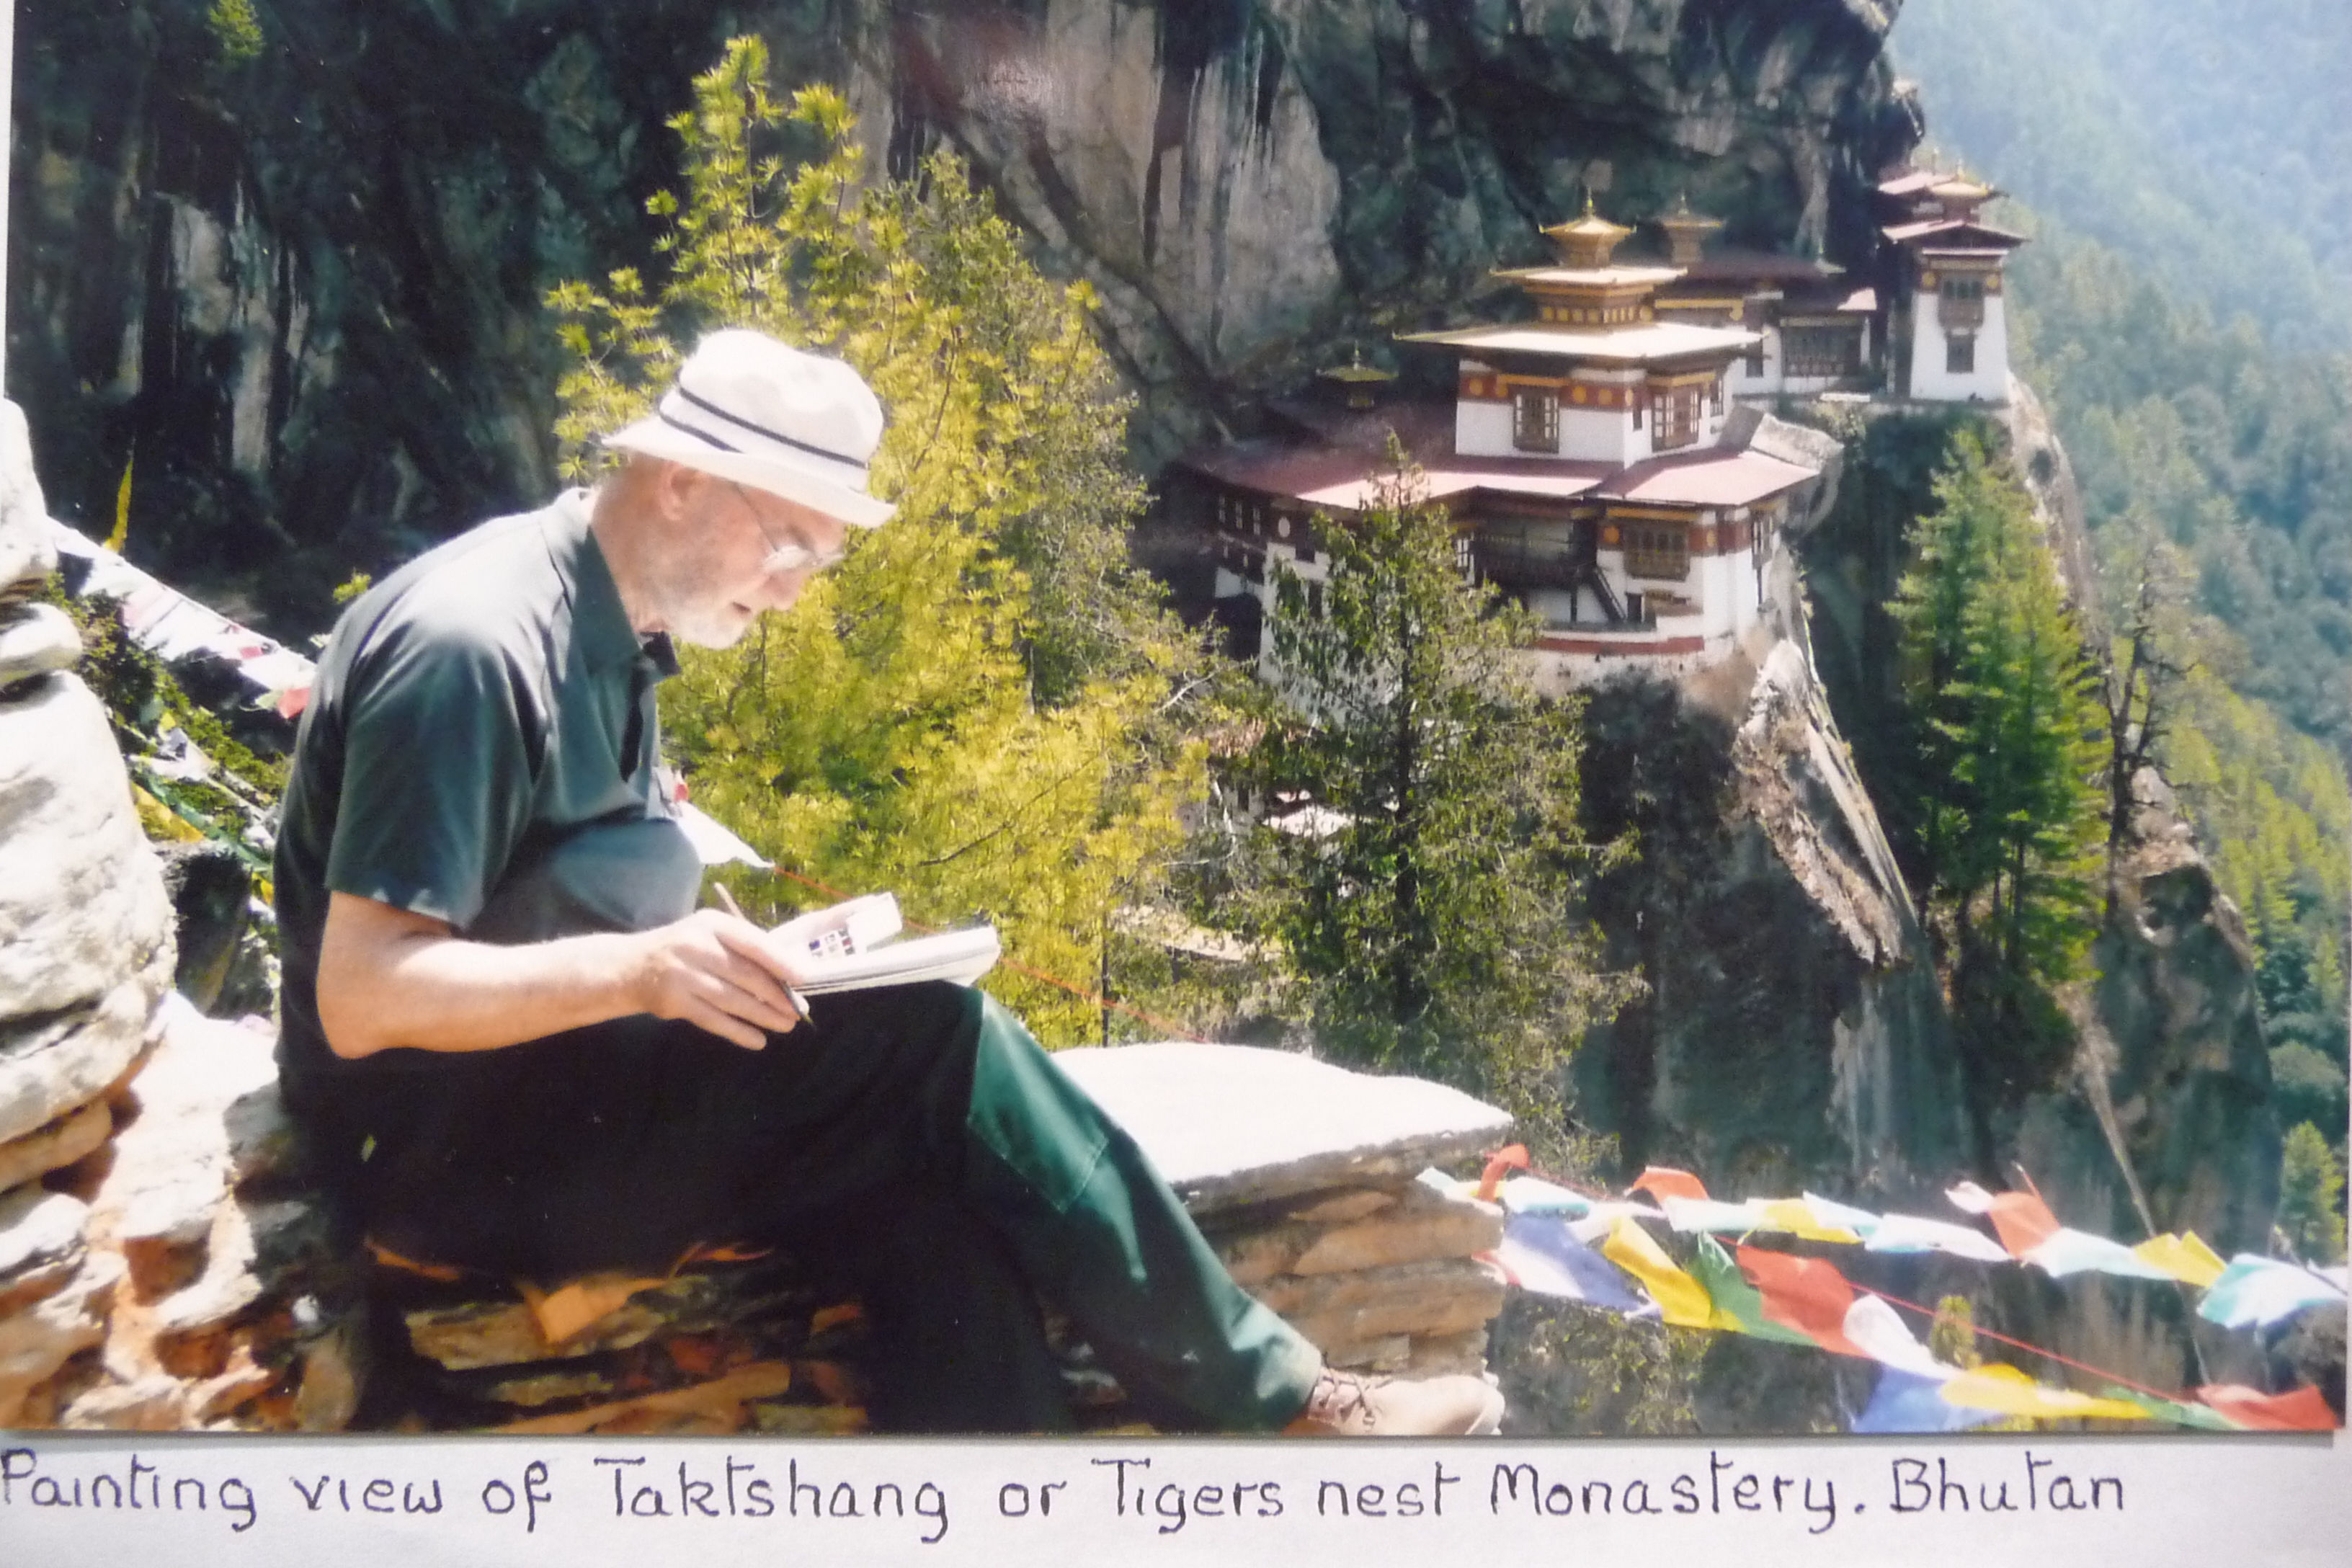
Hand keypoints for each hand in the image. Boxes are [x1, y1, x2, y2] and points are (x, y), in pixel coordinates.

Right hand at [627, 909, 805, 1049]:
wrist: (631, 967)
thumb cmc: (684, 949)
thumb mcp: (710, 935)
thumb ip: (743, 949)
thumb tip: (790, 973)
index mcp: (712, 924)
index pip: (753, 942)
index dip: (780, 961)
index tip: (803, 978)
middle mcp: (696, 946)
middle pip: (745, 974)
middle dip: (776, 995)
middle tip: (798, 1010)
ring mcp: (683, 975)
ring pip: (732, 1000)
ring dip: (762, 1015)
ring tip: (786, 1025)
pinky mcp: (674, 1002)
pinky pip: (714, 1020)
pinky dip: (738, 1032)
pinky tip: (758, 1040)